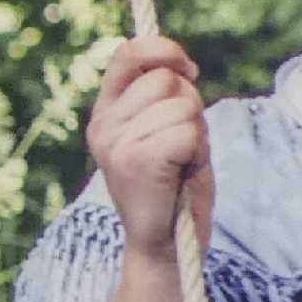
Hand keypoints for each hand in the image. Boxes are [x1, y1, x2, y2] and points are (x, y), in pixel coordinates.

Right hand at [86, 35, 212, 260]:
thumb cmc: (174, 189)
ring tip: (182, 164)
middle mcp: (103, 125)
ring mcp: (116, 143)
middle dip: (190, 106)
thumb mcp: (163, 133)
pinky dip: (197, 151)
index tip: (189, 70)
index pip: (127, 53)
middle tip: (182, 147)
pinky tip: (183, 174)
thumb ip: (164, 98)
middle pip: (166, 79)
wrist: (165, 251)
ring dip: (196, 132)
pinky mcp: (136, 161)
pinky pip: (187, 130)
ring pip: (182, 104)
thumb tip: (179, 65)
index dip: (163, 50)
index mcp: (106, 113)